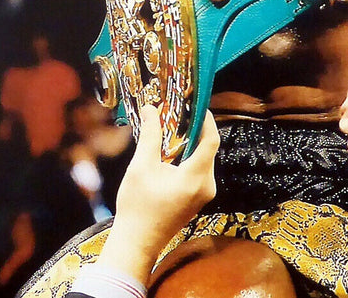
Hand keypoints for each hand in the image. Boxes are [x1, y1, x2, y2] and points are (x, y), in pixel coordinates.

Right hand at [98, 105, 218, 283]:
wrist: (137, 242)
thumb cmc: (137, 207)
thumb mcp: (141, 167)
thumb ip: (150, 136)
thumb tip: (151, 108)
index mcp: (195, 178)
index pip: (211, 140)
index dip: (205, 119)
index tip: (194, 104)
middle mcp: (206, 186)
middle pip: (208, 148)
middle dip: (194, 129)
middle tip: (178, 112)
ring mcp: (204, 194)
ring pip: (203, 159)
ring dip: (190, 143)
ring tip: (171, 129)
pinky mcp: (197, 199)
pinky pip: (199, 171)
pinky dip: (188, 158)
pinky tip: (171, 152)